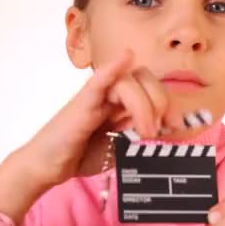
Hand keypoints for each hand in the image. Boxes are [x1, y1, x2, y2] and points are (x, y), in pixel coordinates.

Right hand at [0, 49, 183, 219]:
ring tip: (145, 132)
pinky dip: (112, 69)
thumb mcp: (119, 147)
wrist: (48, 166)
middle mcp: (110, 93)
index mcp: (120, 101)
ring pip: (128, 82)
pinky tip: (125, 58)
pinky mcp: (81, 103)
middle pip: (144, 78)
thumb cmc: (80, 154)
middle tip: (160, 129)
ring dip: (144, 104)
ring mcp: (95, 95)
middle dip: (160, 101)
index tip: (176, 125)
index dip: (168, 102)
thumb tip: (169, 129)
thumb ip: (139, 136)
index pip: (151, 87)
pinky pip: (98, 81)